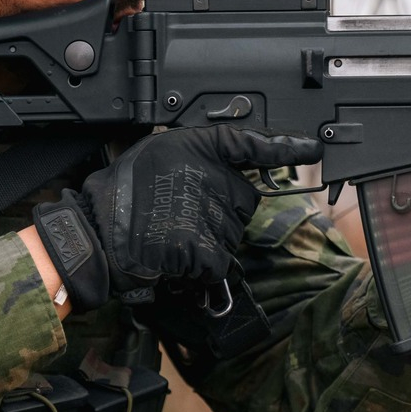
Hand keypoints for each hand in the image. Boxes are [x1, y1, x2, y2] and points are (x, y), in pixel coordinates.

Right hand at [32, 126, 320, 309]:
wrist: (97, 236)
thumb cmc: (118, 196)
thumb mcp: (155, 153)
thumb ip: (194, 159)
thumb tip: (221, 171)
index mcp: (199, 148)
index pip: (252, 144)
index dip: (286, 146)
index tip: (313, 148)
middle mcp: (212, 176)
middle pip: (243, 199)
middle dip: (222, 210)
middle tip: (180, 214)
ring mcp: (213, 213)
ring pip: (230, 232)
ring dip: (208, 239)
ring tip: (169, 234)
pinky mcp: (209, 248)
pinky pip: (219, 261)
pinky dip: (201, 267)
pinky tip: (175, 258)